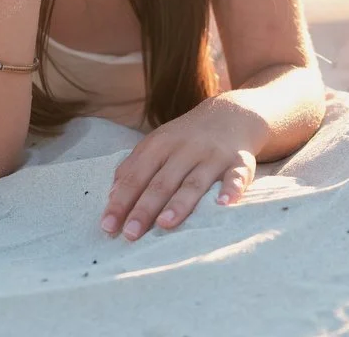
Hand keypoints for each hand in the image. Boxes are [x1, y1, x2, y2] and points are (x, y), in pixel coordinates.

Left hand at [100, 100, 258, 240]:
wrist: (231, 114)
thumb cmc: (186, 138)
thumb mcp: (157, 144)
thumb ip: (134, 167)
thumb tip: (112, 197)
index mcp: (160, 144)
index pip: (136, 176)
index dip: (121, 201)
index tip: (108, 226)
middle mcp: (185, 148)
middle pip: (162, 182)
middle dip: (144, 208)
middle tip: (130, 234)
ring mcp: (212, 155)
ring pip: (194, 182)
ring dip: (179, 203)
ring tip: (165, 224)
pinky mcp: (240, 161)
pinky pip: (236, 176)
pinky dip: (231, 190)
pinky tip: (224, 205)